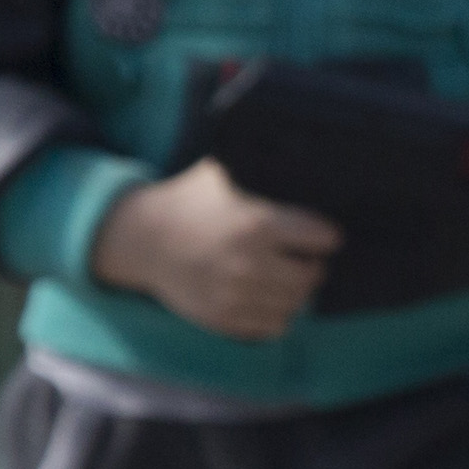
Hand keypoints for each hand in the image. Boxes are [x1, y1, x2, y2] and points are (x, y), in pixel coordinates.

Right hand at [90, 160, 339, 339]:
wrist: (143, 239)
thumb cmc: (189, 200)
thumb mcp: (222, 171)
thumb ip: (258, 162)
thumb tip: (298, 141)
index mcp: (257, 224)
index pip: (322, 238)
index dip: (325, 235)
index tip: (323, 234)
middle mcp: (250, 262)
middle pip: (313, 276)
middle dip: (313, 265)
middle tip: (306, 257)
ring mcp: (237, 294)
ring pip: (296, 304)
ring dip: (296, 291)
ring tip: (286, 275)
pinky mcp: (225, 318)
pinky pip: (273, 326)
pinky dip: (276, 313)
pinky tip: (266, 294)